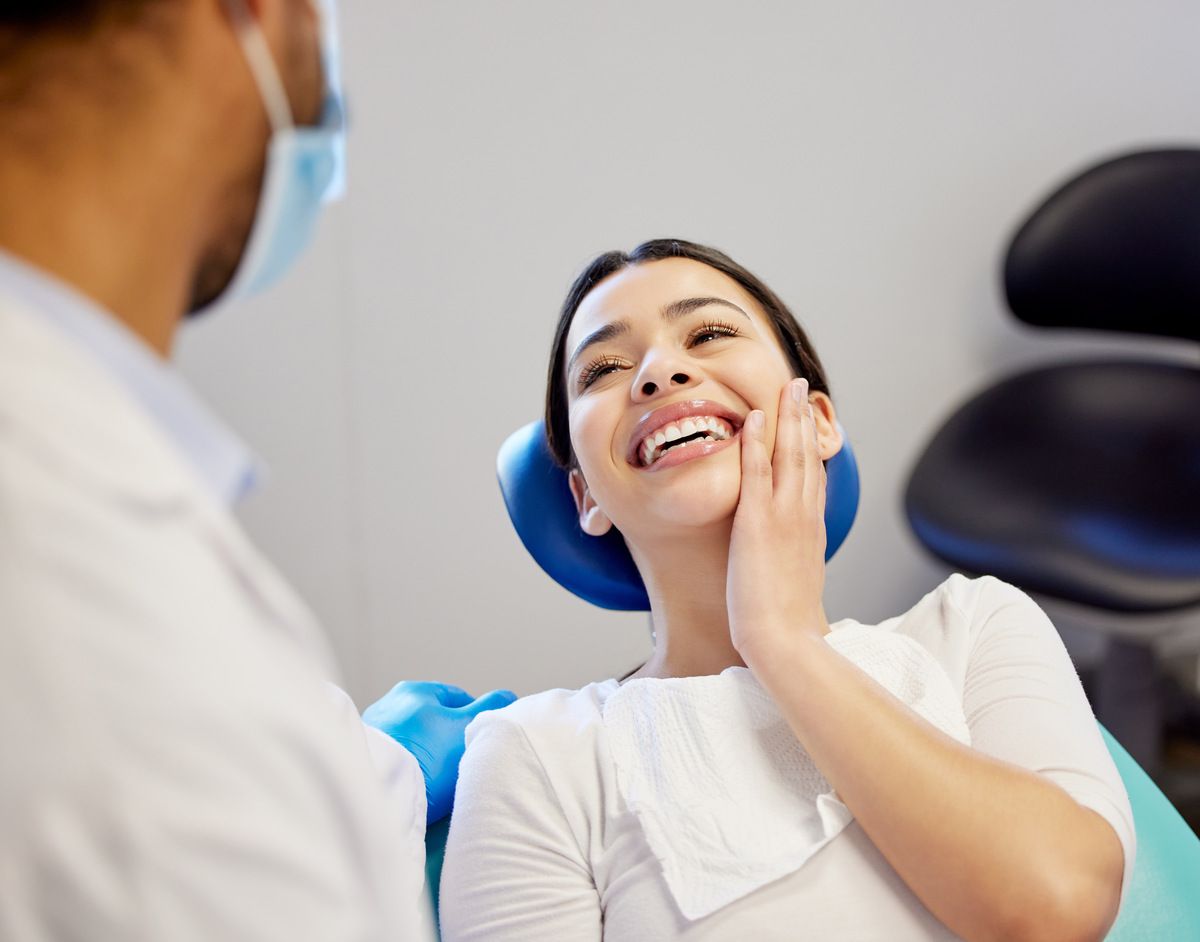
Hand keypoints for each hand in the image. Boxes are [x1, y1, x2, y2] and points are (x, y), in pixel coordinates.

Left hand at [362, 680, 516, 823]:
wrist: (377, 793)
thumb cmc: (424, 756)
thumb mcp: (467, 726)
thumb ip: (490, 707)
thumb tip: (508, 695)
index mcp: (415, 690)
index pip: (458, 698)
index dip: (476, 719)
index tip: (484, 741)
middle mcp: (389, 705)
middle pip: (434, 722)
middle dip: (449, 740)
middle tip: (464, 764)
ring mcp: (374, 734)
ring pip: (416, 743)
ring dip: (428, 757)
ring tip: (439, 781)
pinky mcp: (366, 760)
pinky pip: (398, 761)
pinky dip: (410, 770)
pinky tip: (418, 787)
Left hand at [727, 377, 829, 666]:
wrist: (784, 641)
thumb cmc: (788, 625)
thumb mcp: (798, 585)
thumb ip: (795, 564)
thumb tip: (793, 564)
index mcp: (812, 530)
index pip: (813, 477)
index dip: (811, 444)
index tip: (808, 420)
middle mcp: (803, 516)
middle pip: (807, 455)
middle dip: (803, 417)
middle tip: (800, 386)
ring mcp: (783, 517)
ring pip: (789, 454)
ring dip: (786, 417)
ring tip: (784, 387)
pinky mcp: (757, 523)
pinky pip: (756, 472)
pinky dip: (755, 442)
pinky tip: (753, 417)